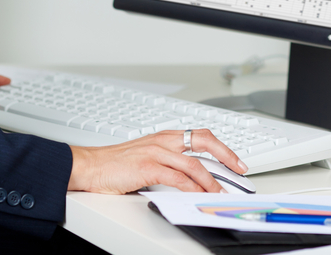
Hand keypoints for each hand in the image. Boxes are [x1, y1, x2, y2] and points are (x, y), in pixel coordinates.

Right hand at [68, 129, 247, 193]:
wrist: (90, 165)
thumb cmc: (115, 163)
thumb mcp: (146, 156)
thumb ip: (168, 163)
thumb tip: (190, 179)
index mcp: (164, 136)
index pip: (200, 135)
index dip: (221, 146)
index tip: (235, 160)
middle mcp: (163, 140)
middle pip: (204, 141)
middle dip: (226, 155)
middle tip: (239, 169)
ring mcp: (156, 152)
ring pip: (194, 164)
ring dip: (212, 181)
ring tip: (220, 193)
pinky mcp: (149, 166)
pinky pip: (178, 178)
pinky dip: (192, 188)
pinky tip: (199, 195)